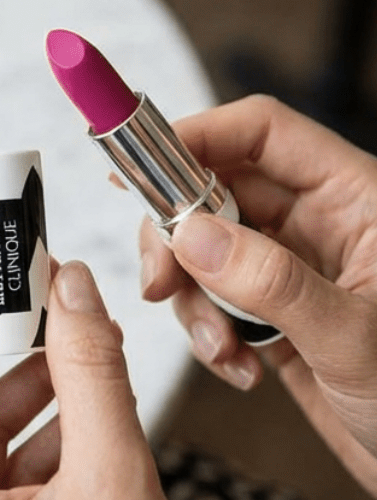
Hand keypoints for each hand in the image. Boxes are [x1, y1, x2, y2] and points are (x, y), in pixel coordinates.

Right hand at [139, 95, 376, 495]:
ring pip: (205, 243)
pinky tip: (238, 367)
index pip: (263, 132)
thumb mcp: (354, 340)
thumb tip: (190, 234)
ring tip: (218, 344)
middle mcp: (322, 222)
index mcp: (356, 199)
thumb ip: (272, 282)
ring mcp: (294, 266)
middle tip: (160, 275)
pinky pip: (214, 296)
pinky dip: (207, 329)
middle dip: (178, 232)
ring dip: (191, 294)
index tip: (143, 169)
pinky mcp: (276, 311)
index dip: (199, 136)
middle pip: (217, 185)